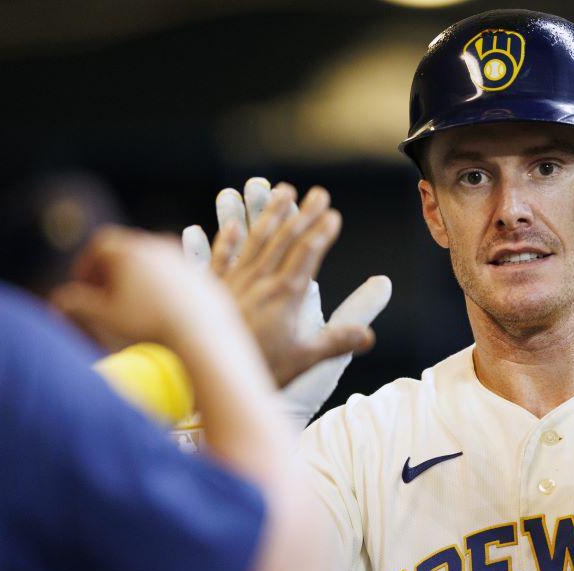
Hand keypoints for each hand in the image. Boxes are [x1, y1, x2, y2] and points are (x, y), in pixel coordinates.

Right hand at [52, 226, 236, 345]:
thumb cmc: (149, 323)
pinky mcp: (198, 268)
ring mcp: (180, 255)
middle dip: (110, 268)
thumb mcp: (106, 316)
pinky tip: (156, 305)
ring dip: (134, 274)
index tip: (83, 286)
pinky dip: (159, 282)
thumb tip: (58, 301)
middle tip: (102, 293)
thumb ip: (78, 304)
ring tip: (128, 300)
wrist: (201, 328)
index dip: (87, 264)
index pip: (99, 246)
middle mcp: (155, 244)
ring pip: (150, 258)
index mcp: (128, 250)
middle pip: (125, 248)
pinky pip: (173, 271)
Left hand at [183, 178, 391, 430]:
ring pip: (253, 241)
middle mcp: (259, 282)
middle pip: (284, 240)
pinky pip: (218, 259)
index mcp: (285, 295)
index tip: (333, 213)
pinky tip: (231, 226)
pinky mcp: (209, 292)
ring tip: (278, 190)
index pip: (307, 254)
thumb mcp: (303, 360)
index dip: (322, 232)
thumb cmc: (256, 371)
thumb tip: (369, 336)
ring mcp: (233, 283)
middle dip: (304, 214)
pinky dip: (225, 240)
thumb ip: (336, 342)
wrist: (204, 376)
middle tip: (318, 193)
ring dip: (268, 214)